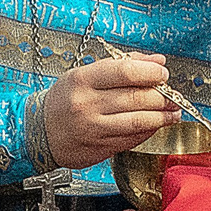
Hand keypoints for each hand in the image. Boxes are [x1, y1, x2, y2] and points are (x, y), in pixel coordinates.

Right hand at [41, 54, 175, 167]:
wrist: (38, 132)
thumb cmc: (63, 100)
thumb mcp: (85, 74)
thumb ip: (122, 65)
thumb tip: (156, 62)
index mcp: (83, 80)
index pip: (125, 72)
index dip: (151, 72)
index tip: (163, 74)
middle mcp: (88, 105)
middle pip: (137, 98)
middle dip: (162, 97)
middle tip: (172, 95)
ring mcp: (94, 129)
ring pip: (139, 122)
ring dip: (162, 117)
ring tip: (172, 113)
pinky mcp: (99, 148)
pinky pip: (132, 139)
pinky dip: (148, 131)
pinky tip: (154, 125)